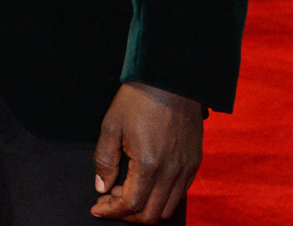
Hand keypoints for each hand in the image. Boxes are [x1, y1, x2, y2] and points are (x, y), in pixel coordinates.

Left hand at [91, 82, 202, 221]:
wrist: (171, 79)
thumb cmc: (138, 100)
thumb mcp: (111, 126)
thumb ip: (104, 160)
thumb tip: (102, 187)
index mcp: (149, 165)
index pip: (131, 205)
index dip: (112, 211)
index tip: (97, 208)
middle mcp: (172, 172)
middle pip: (151, 215)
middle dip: (126, 214)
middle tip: (108, 201)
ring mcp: (187, 169)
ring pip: (168, 208)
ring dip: (145, 208)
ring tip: (125, 190)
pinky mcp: (195, 162)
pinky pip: (180, 193)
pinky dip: (161, 197)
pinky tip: (145, 183)